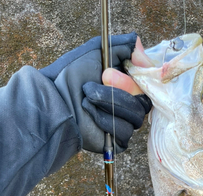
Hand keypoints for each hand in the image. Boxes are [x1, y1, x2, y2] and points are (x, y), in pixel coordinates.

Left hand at [40, 33, 151, 152]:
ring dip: (110, 102)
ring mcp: (123, 124)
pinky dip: (105, 119)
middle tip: (103, 78)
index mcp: (126, 86)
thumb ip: (122, 46)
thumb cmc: (71, 76)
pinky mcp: (117, 141)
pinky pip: (123, 130)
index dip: (142, 76)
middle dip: (123, 87)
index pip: (147, 84)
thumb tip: (139, 45)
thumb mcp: (97, 51)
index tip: (133, 66)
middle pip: (144, 101)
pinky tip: (89, 113)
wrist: (54, 100)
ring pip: (135, 116)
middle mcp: (127, 106)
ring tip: (89, 96)